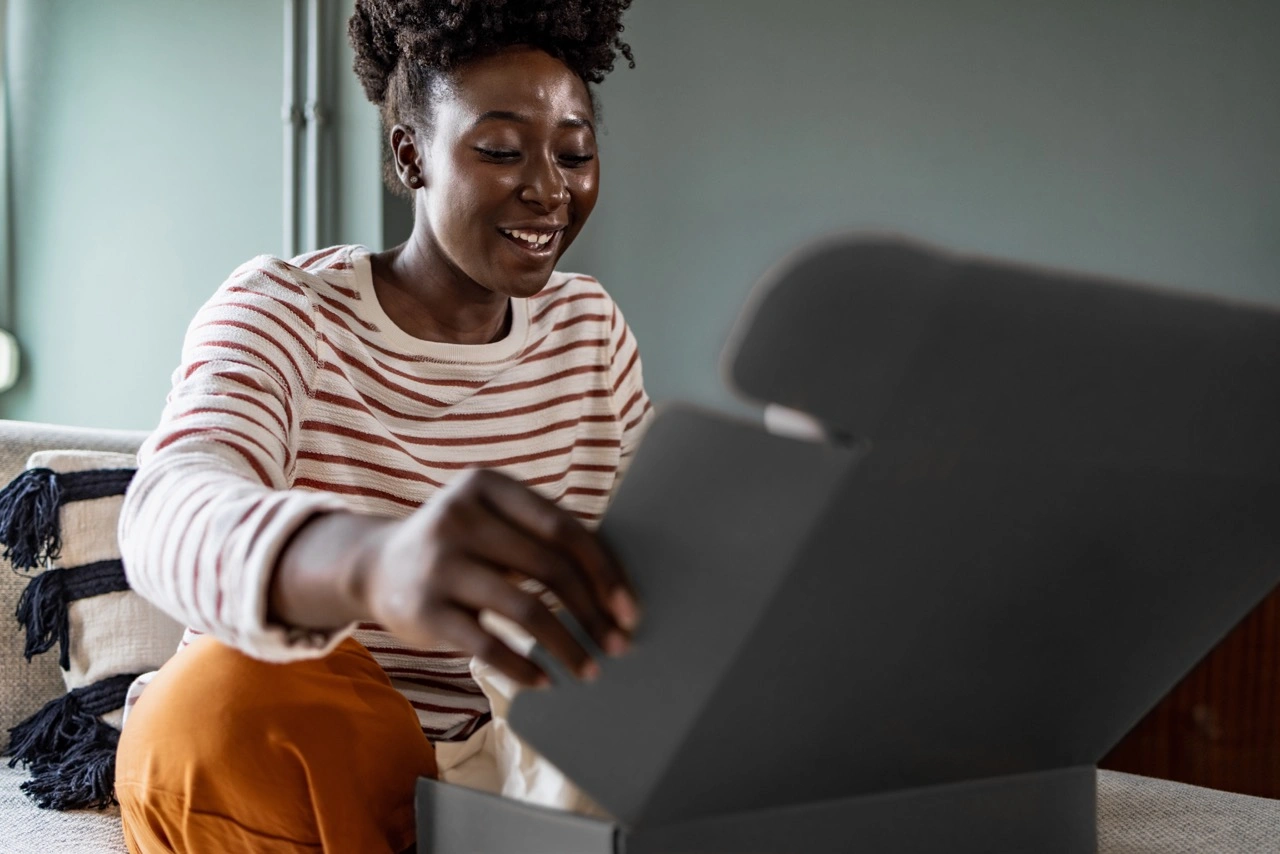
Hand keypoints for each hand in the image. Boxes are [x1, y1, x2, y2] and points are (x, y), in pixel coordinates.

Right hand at [362, 468, 639, 686]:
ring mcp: (439, 563)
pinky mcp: (423, 609)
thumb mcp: (492, 521)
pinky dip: (524, 668)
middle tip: (618, 645)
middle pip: (550, 568)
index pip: (563, 529)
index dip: (603, 570)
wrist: (375, 566)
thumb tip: (617, 588)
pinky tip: (544, 680)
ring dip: (567, 646)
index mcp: (488, 486)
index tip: (629, 609)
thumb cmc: (461, 546)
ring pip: (526, 610)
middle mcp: (460, 517)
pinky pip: (489, 645)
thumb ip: (541, 536)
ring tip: (589, 669)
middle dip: (593, 613)